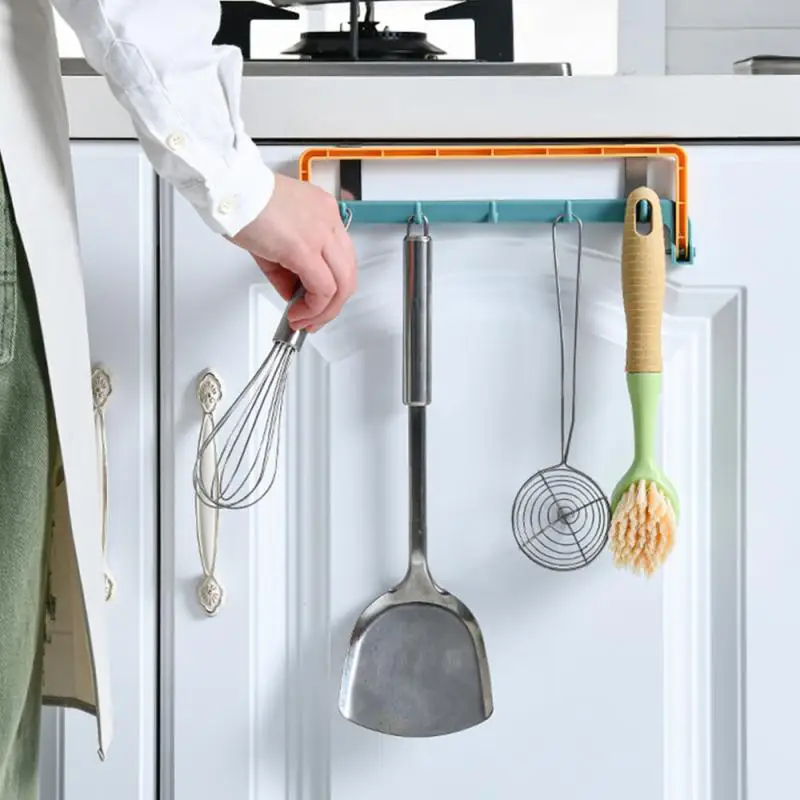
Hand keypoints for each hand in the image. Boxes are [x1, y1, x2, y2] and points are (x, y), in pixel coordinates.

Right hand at [230, 174, 356, 330]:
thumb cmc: (243, 202)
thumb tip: (292, 292)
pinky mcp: (305, 249)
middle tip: (313, 319)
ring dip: (324, 311)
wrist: (228, 187)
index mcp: (324, 213)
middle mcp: (329, 222)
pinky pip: (322, 289)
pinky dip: (313, 308)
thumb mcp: (274, 237)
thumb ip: (287, 268)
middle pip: (348, 274)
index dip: (331, 286)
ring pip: (342, 284)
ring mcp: (321, 234)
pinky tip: (297, 313)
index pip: (340, 258)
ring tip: (304, 320)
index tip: (312, 302)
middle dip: (332, 305)